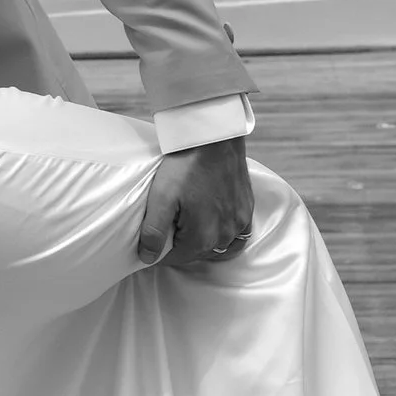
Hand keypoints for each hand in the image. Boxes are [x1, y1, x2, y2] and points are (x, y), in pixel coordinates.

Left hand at [137, 136, 252, 267]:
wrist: (214, 136)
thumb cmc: (185, 164)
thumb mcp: (161, 198)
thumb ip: (153, 232)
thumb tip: (147, 258)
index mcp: (203, 238)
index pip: (176, 258)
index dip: (160, 251)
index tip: (151, 239)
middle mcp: (226, 235)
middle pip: (197, 253)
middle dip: (181, 246)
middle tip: (167, 228)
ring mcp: (240, 221)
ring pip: (219, 246)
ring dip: (203, 242)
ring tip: (188, 228)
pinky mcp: (247, 207)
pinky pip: (238, 234)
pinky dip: (225, 235)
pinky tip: (213, 223)